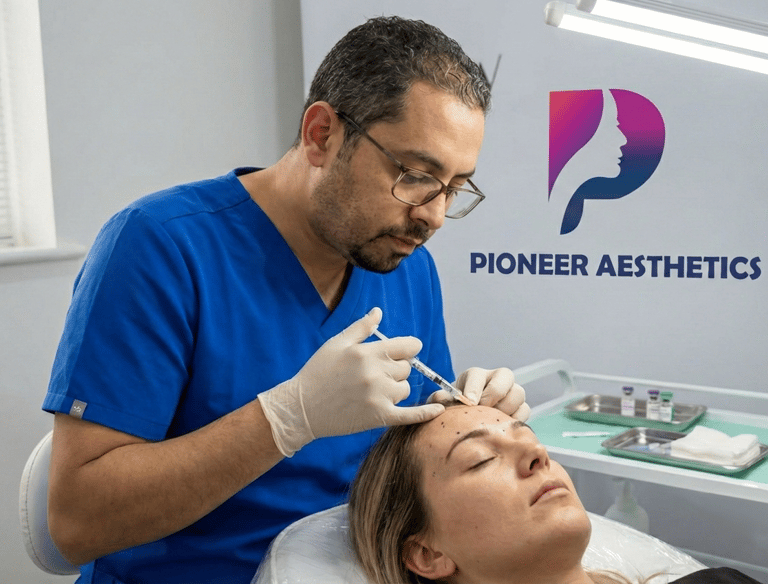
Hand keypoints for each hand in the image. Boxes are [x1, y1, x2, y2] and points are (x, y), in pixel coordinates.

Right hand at [258, 307, 445, 455]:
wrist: (301, 408)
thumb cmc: (317, 372)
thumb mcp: (336, 344)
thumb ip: (361, 328)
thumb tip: (378, 311)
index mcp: (367, 353)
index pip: (408, 346)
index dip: (408, 348)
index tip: (403, 352)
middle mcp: (376, 373)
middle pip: (406, 368)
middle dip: (396, 369)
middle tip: (375, 374)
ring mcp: (379, 397)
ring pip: (404, 389)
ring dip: (395, 389)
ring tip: (372, 391)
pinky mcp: (379, 417)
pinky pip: (410, 415)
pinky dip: (425, 413)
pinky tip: (439, 410)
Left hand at [429, 367, 529, 420]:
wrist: (469, 422)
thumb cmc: (457, 410)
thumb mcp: (446, 403)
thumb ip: (441, 399)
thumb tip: (439, 397)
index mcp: (476, 376)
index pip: (478, 375)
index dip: (474, 388)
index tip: (469, 403)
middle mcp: (496, 379)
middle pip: (505, 377)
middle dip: (493, 395)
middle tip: (483, 410)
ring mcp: (511, 392)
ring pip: (518, 393)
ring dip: (505, 408)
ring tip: (491, 420)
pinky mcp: (521, 408)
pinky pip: (525, 410)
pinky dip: (515, 419)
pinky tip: (502, 427)